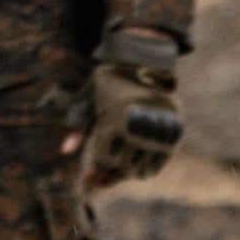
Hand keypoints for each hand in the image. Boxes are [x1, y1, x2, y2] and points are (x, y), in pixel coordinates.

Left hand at [81, 46, 183, 187]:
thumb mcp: (89, 97)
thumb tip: (65, 151)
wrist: (147, 62)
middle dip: (112, 172)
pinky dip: (149, 170)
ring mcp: (159, 129)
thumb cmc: (111, 82)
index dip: (95, 168)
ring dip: (130, 173)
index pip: (104, 159)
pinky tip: (141, 170)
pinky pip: (159, 162)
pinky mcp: (174, 130)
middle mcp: (138, 125)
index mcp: (115, 118)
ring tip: (122, 171)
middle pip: (123, 166)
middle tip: (105, 178)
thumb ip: (77, 123)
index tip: (89, 175)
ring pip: (142, 169)